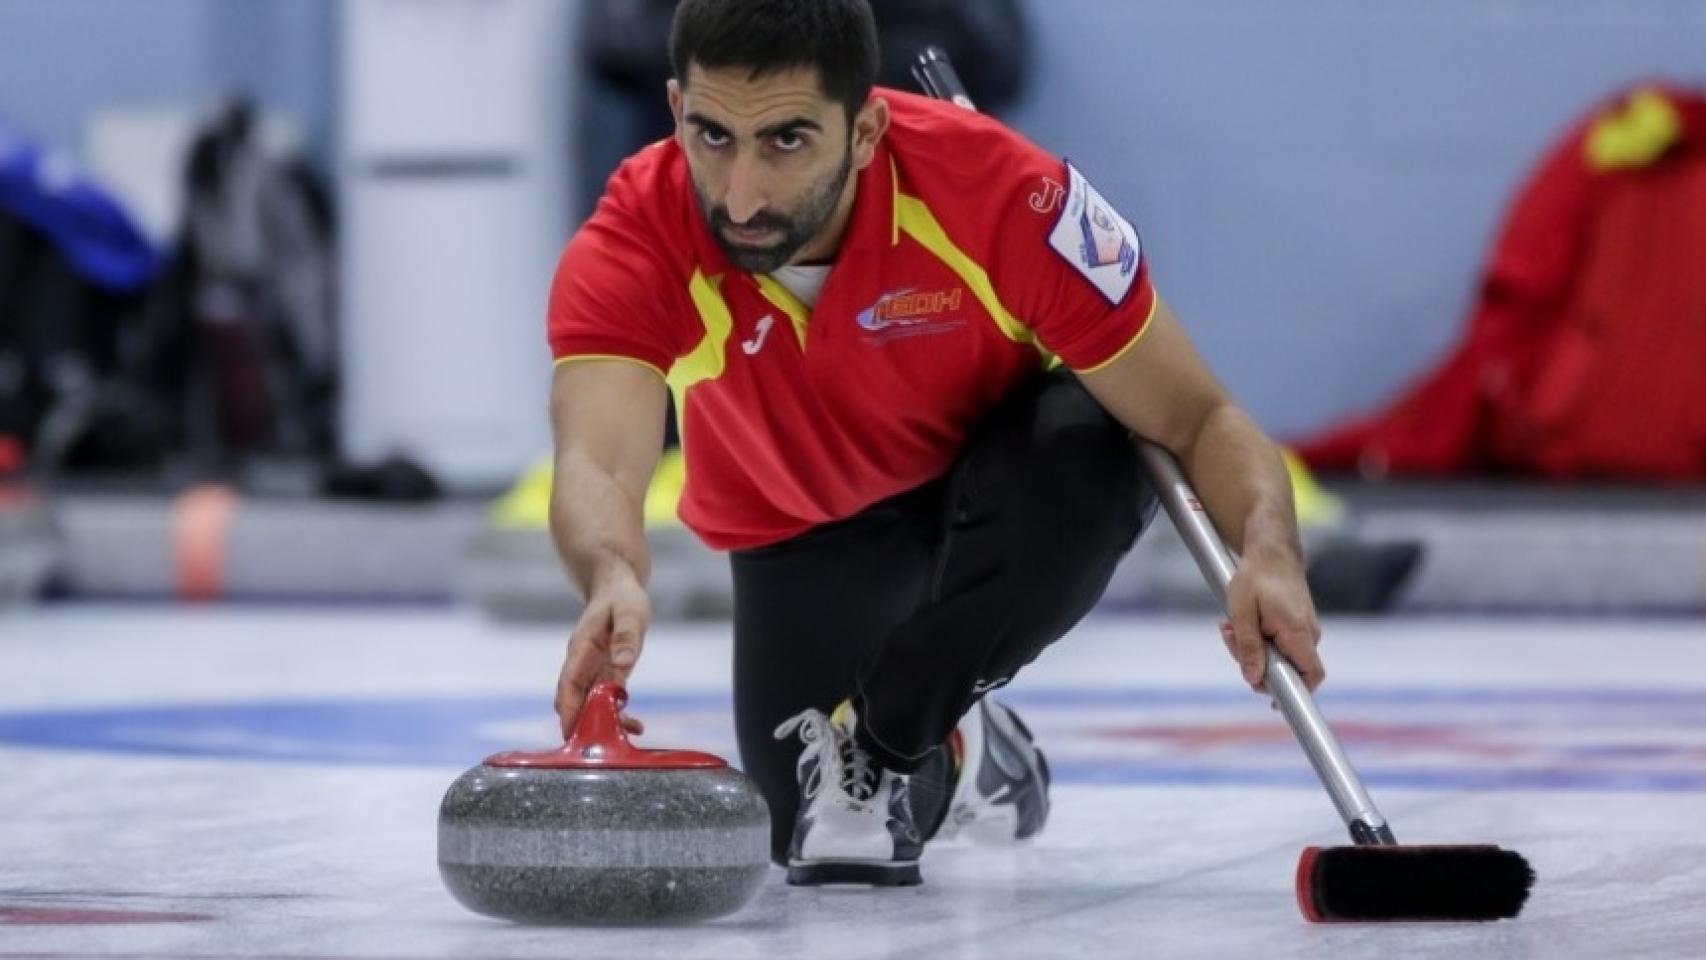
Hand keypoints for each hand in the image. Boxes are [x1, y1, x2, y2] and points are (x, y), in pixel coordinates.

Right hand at [556, 568, 650, 739]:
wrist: (616, 586)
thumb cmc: (622, 597)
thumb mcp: (630, 612)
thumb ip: (627, 636)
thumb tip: (623, 663)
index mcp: (581, 649)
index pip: (569, 684)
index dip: (568, 710)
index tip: (571, 734)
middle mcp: (581, 664)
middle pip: (573, 701)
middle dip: (581, 725)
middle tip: (598, 750)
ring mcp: (591, 670)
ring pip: (588, 704)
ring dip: (601, 724)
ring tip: (625, 738)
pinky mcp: (605, 674)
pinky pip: (604, 700)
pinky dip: (616, 715)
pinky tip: (636, 725)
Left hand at [1220, 546, 1323, 694]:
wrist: (1271, 551)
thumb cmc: (1256, 577)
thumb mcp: (1243, 612)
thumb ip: (1249, 647)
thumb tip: (1254, 679)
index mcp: (1298, 633)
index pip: (1312, 675)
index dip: (1296, 693)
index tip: (1273, 701)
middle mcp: (1308, 635)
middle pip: (1286, 669)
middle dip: (1254, 662)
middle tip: (1230, 638)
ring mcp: (1303, 630)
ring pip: (1277, 656)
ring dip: (1250, 647)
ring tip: (1230, 626)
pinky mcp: (1295, 626)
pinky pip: (1277, 643)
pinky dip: (1257, 637)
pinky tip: (1240, 624)